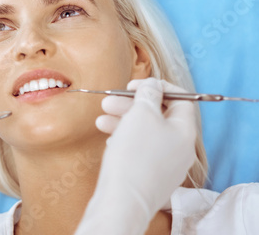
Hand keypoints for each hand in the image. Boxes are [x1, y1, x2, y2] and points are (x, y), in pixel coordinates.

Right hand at [75, 78, 197, 234]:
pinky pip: (141, 151)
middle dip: (132, 106)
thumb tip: (152, 85)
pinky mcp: (151, 178)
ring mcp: (167, 166)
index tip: (134, 85)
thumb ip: (148, 93)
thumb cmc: (134, 154)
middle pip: (159, 117)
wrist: (123, 201)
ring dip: (123, 122)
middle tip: (108, 101)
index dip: (157, 87)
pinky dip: (125, 141)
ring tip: (100, 120)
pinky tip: (110, 140)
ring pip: (146, 134)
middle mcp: (181, 149)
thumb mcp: (141, 114)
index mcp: (185, 131)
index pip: (180, 100)